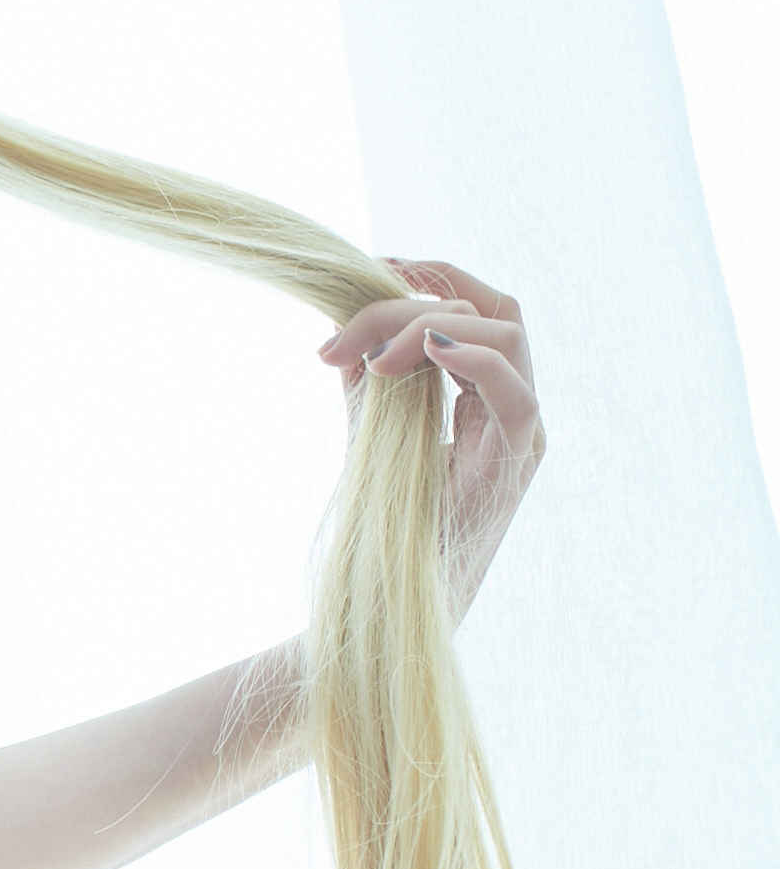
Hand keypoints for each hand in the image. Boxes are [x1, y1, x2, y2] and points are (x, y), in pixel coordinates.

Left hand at [318, 259, 545, 618]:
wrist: (391, 604)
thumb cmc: (385, 531)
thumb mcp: (373, 436)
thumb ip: (371, 381)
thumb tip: (345, 325)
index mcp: (488, 399)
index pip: (481, 307)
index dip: (434, 275)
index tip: (373, 263)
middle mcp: (516, 410)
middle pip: (496, 309)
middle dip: (419, 297)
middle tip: (345, 329)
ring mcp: (524, 436)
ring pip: (506, 335)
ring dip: (427, 329)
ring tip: (367, 359)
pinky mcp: (516, 465)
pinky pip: (513, 392)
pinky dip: (470, 359)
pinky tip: (418, 357)